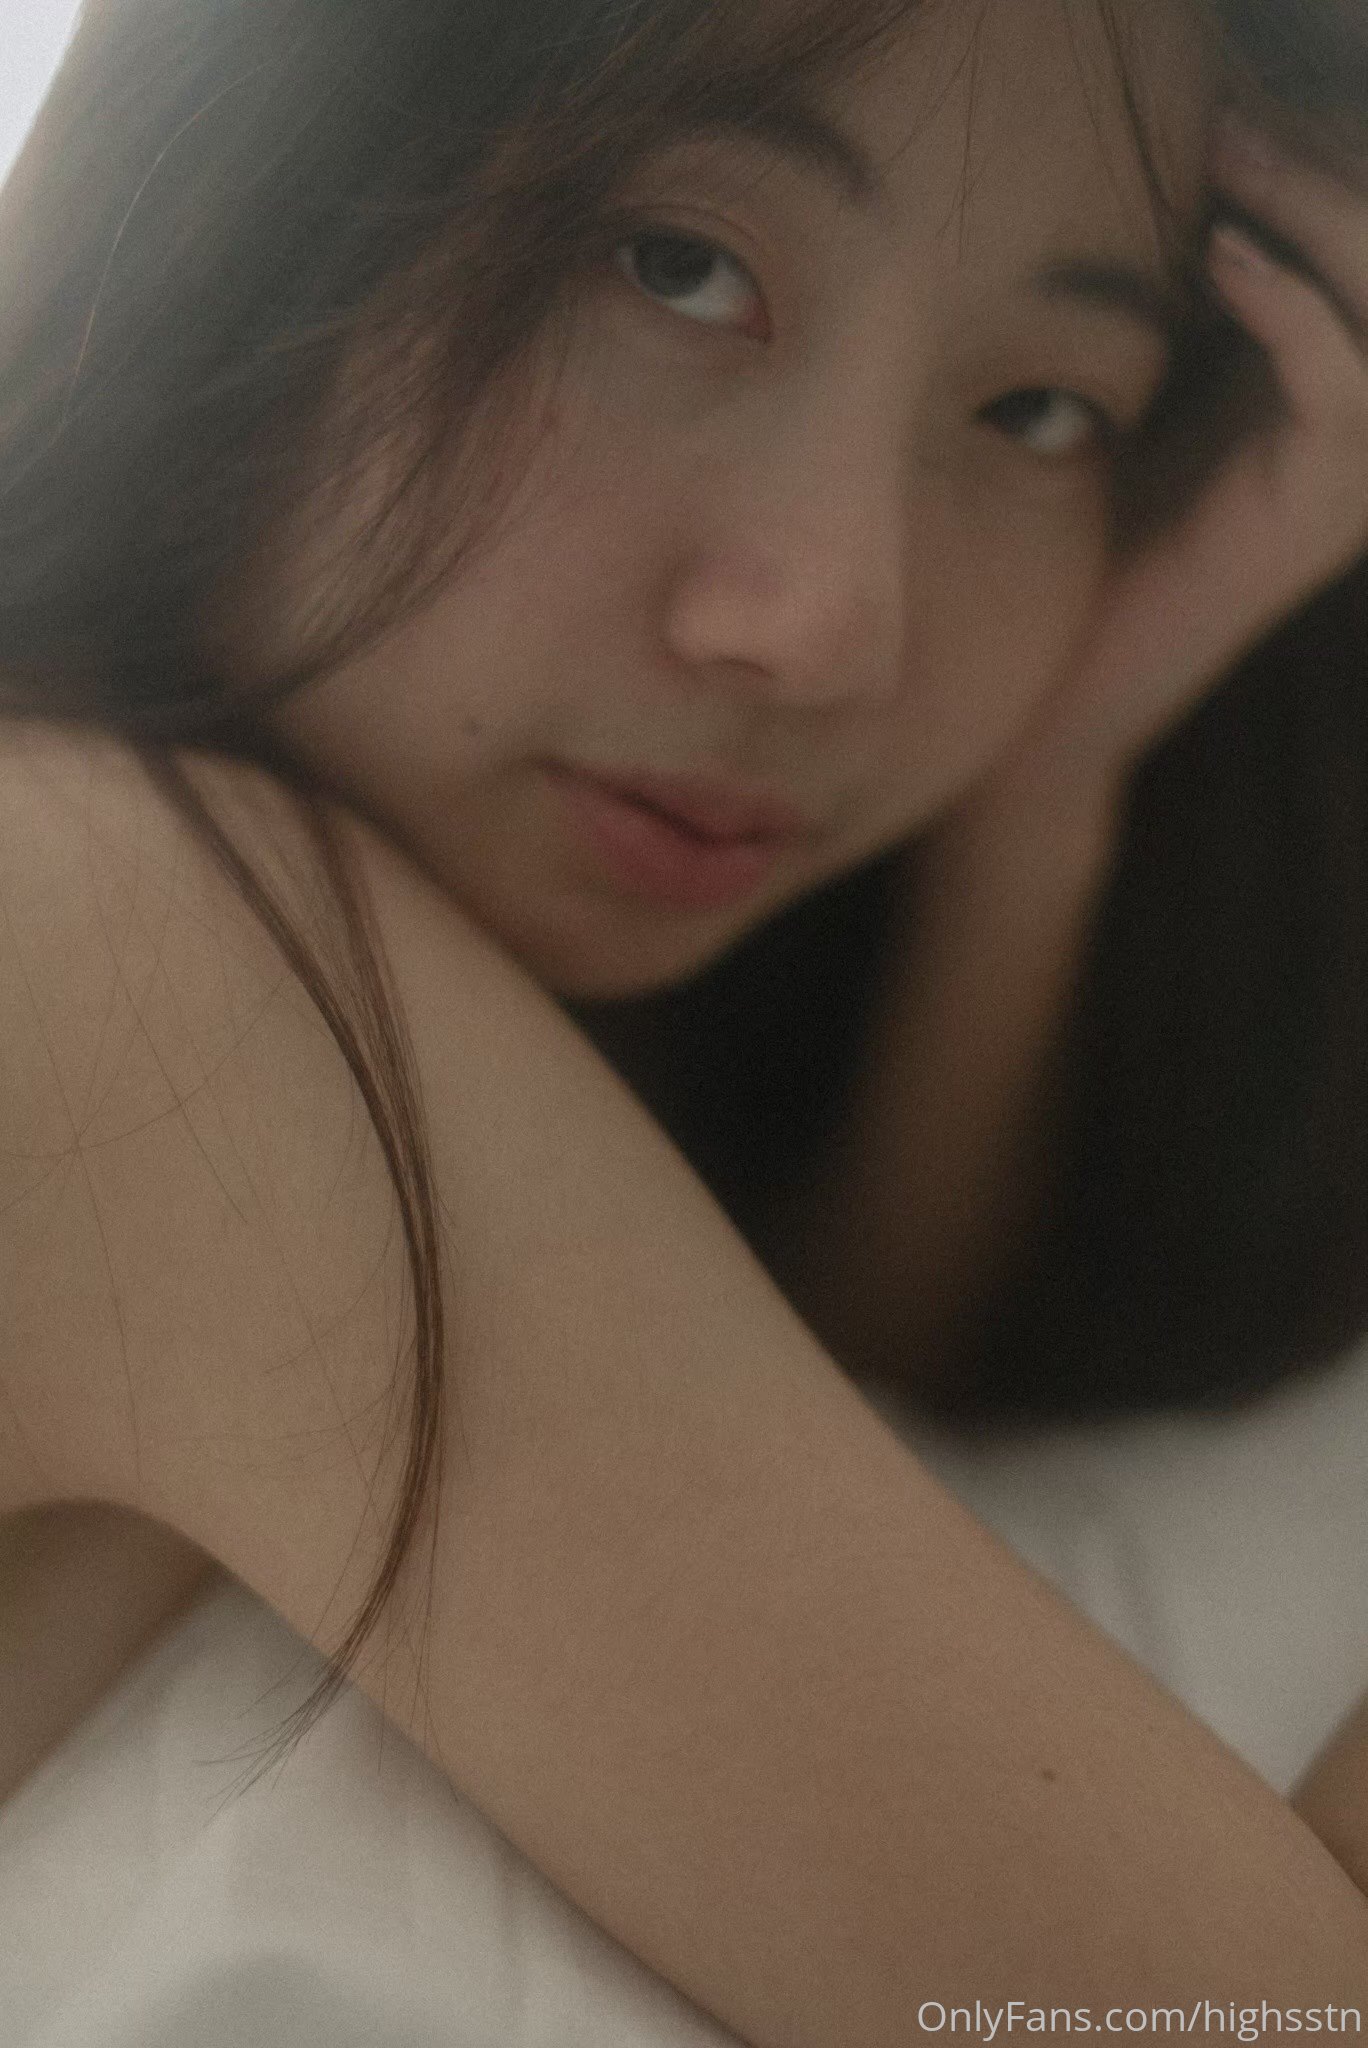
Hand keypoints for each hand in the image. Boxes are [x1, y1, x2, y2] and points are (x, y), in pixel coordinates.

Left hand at [989, 112, 1367, 801]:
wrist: (1069, 686)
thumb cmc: (1082, 539)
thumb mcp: (1136, 391)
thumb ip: (1168, 307)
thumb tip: (1147, 194)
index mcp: (1321, 385)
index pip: (1357, 250)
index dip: (1320, 165)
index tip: (1231, 104)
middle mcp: (1357, 422)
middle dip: (1326, 166)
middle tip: (1231, 110)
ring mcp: (1350, 471)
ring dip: (1318, 211)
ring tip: (1231, 148)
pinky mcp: (1318, 509)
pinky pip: (1340, 380)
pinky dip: (1291, 304)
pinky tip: (1225, 251)